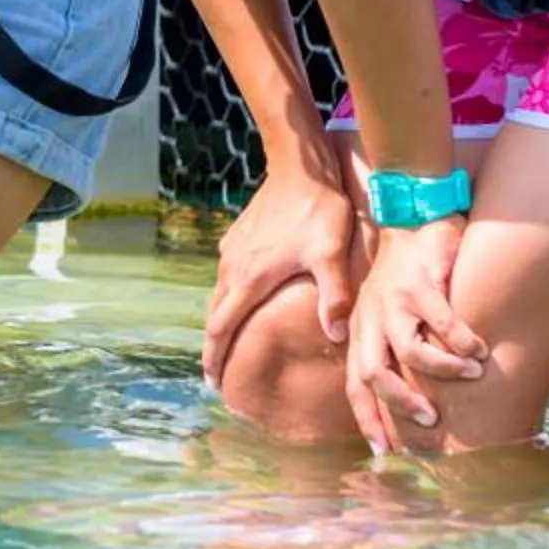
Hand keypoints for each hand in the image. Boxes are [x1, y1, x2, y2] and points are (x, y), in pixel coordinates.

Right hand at [201, 168, 359, 385]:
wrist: (300, 165)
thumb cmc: (318, 209)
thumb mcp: (330, 254)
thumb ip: (333, 296)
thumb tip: (336, 336)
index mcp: (250, 279)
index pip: (222, 328)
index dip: (215, 358)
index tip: (212, 383)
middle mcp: (233, 267)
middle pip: (215, 315)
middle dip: (214, 347)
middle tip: (217, 375)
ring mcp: (233, 250)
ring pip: (220, 295)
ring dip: (222, 321)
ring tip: (228, 342)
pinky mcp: (239, 236)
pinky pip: (228, 275)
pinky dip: (230, 297)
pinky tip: (244, 298)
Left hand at [346, 217, 487, 452]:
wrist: (411, 216)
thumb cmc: (407, 274)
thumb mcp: (386, 310)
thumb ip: (392, 347)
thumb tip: (408, 396)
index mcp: (361, 330)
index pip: (355, 384)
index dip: (368, 419)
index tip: (386, 451)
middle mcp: (370, 318)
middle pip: (373, 372)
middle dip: (401, 403)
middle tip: (431, 418)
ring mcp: (393, 299)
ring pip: (409, 349)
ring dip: (441, 370)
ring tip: (470, 374)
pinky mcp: (420, 282)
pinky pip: (443, 320)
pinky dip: (462, 340)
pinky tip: (480, 348)